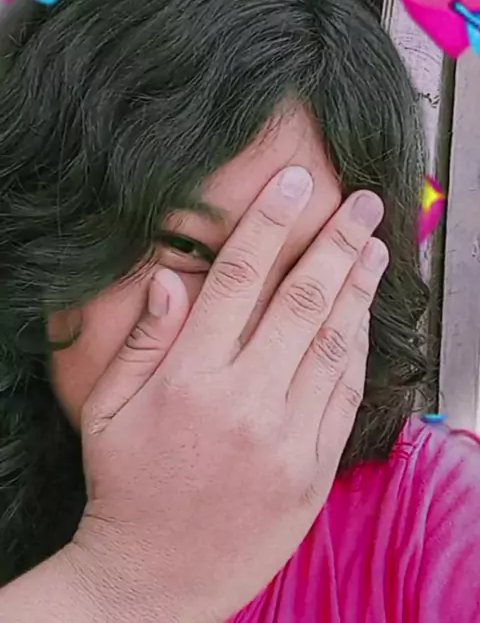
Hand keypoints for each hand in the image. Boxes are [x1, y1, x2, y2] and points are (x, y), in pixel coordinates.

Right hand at [69, 167, 387, 622]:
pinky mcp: (312, 471)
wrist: (155, 581)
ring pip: (335, 344)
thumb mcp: (109, 411)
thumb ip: (143, 341)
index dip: (269, 223)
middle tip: (364, 203)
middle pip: (303, 301)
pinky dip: (359, 349)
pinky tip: (365, 316)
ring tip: (375, 247)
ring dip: (358, 288)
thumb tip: (169, 279)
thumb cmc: (126, 487)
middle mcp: (245, 402)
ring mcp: (286, 439)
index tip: (294, 184)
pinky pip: (345, 396)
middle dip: (337, 242)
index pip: (239, 280)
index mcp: (190, 379)